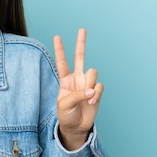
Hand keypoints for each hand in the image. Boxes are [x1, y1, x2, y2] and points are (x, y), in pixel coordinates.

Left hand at [53, 28, 102, 149]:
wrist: (76, 127)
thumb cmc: (66, 115)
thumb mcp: (64, 104)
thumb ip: (77, 94)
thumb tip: (92, 89)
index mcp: (65, 80)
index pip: (62, 62)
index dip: (60, 50)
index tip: (57, 36)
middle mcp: (77, 78)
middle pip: (80, 57)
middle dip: (81, 43)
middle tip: (82, 29)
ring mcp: (87, 83)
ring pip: (93, 72)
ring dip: (90, 84)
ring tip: (87, 97)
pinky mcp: (97, 91)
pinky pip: (99, 86)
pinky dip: (96, 94)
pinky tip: (92, 102)